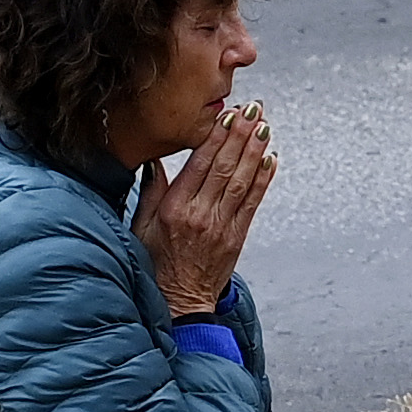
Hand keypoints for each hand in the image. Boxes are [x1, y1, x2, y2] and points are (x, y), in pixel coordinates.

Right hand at [131, 101, 274, 314]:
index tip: (227, 114)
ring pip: (242, 181)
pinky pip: (253, 202)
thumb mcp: (140, 226)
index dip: (216, 137)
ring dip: (255, 151)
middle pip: (224, 167)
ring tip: (264, 126)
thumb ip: (150, 191)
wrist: (179, 302)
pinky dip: (263, 179)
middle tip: (254, 109)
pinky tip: (270, 159)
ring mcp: (221, 226)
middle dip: (240, 135)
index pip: (199, 164)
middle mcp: (199, 215)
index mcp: (174, 209)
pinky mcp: (237, 237)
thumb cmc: (157, 264)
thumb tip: (155, 161)